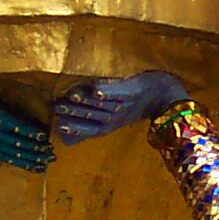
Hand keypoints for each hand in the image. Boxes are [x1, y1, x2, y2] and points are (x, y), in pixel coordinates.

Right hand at [52, 72, 189, 143]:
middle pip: (92, 115)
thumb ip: (94, 119)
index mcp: (110, 124)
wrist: (161, 93)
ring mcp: (124, 104)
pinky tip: (95, 90)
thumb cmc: (134, 104)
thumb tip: (69, 122)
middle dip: (75, 112)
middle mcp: (115, 116)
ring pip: (101, 104)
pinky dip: (106, 92)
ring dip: (86, 101)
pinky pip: (118, 92)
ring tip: (70, 96)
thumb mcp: (114, 116)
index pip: (89, 129)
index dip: (75, 128)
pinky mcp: (132, 90)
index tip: (58, 124)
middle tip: (58, 108)